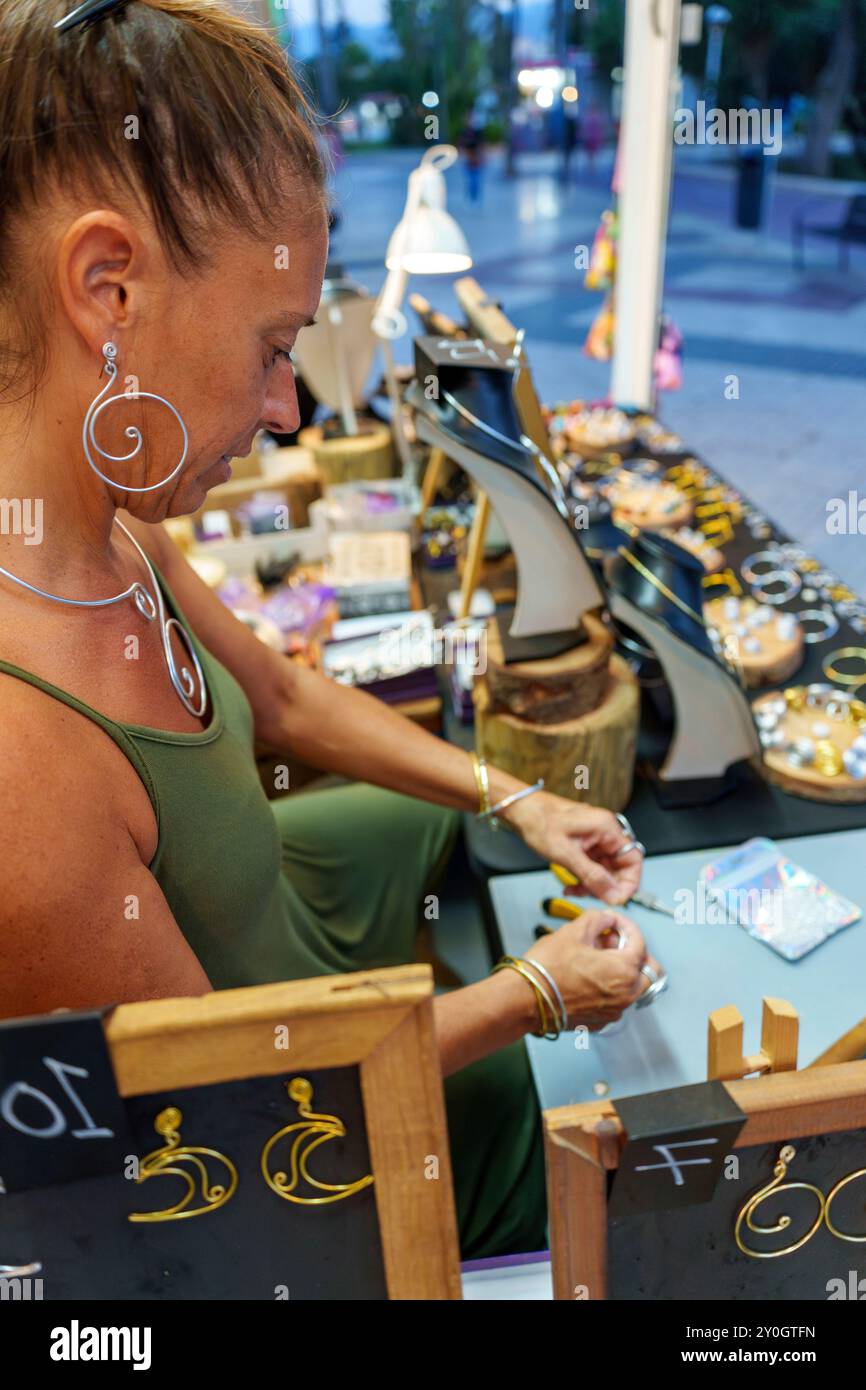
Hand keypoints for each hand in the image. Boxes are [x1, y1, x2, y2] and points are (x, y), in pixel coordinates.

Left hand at [502, 790, 642, 905]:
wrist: (520, 810)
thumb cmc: (539, 820)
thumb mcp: (566, 854)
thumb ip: (592, 876)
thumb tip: (614, 895)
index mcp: (606, 828)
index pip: (634, 860)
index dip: (629, 882)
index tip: (617, 899)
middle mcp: (604, 832)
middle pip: (620, 867)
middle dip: (607, 886)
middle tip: (591, 897)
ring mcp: (595, 839)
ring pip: (605, 870)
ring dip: (592, 885)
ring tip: (574, 890)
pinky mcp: (584, 844)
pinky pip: (592, 866)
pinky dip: (584, 879)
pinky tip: (570, 885)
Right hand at [525, 910, 660, 1030]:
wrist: (525, 999)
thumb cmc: (547, 969)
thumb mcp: (574, 930)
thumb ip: (598, 919)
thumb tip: (607, 919)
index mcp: (624, 971)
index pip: (639, 941)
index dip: (626, 925)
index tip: (613, 921)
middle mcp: (625, 995)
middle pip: (648, 970)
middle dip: (632, 951)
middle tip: (612, 941)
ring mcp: (614, 1011)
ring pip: (632, 987)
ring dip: (622, 970)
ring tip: (596, 957)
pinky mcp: (600, 1021)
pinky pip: (615, 1001)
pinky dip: (609, 988)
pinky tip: (588, 976)